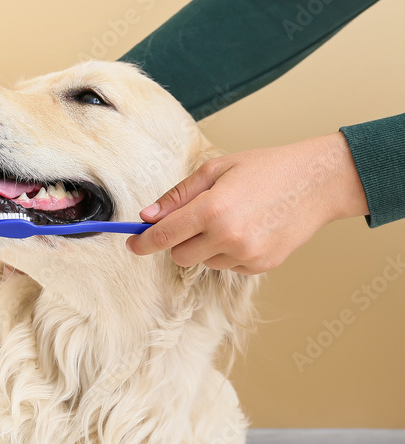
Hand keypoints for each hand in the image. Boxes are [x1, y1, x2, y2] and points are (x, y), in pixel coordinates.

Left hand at [126, 133, 369, 273]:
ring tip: (233, 218)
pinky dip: (229, 251)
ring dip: (206, 246)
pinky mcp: (260, 266)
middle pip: (179, 255)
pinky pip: (227, 266)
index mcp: (212, 209)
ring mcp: (245, 254)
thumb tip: (147, 217)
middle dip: (179, 240)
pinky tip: (249, 229)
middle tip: (196, 218)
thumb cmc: (266, 168)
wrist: (319, 182)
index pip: (163, 236)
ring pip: (203, 262)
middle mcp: (227, 237)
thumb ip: (177, 196)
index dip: (142, 242)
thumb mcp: (216, 170)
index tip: (132, 244)